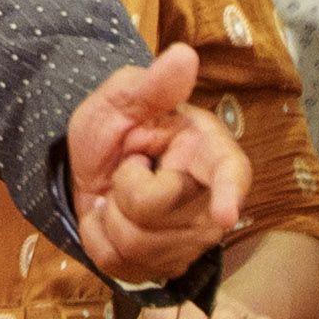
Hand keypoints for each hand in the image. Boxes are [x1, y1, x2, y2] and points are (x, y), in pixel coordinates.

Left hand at [65, 44, 250, 285]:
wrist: (88, 169)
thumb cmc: (114, 130)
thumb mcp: (118, 100)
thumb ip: (150, 85)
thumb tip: (183, 54)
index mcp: (207, 151)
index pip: (230, 174)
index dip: (229, 194)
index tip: (226, 215)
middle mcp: (209, 200)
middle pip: (160, 211)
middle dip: (123, 188)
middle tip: (126, 168)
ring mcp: (190, 237)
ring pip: (138, 242)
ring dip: (109, 217)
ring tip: (118, 195)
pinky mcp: (165, 263)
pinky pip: (121, 263)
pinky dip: (100, 240)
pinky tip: (111, 220)